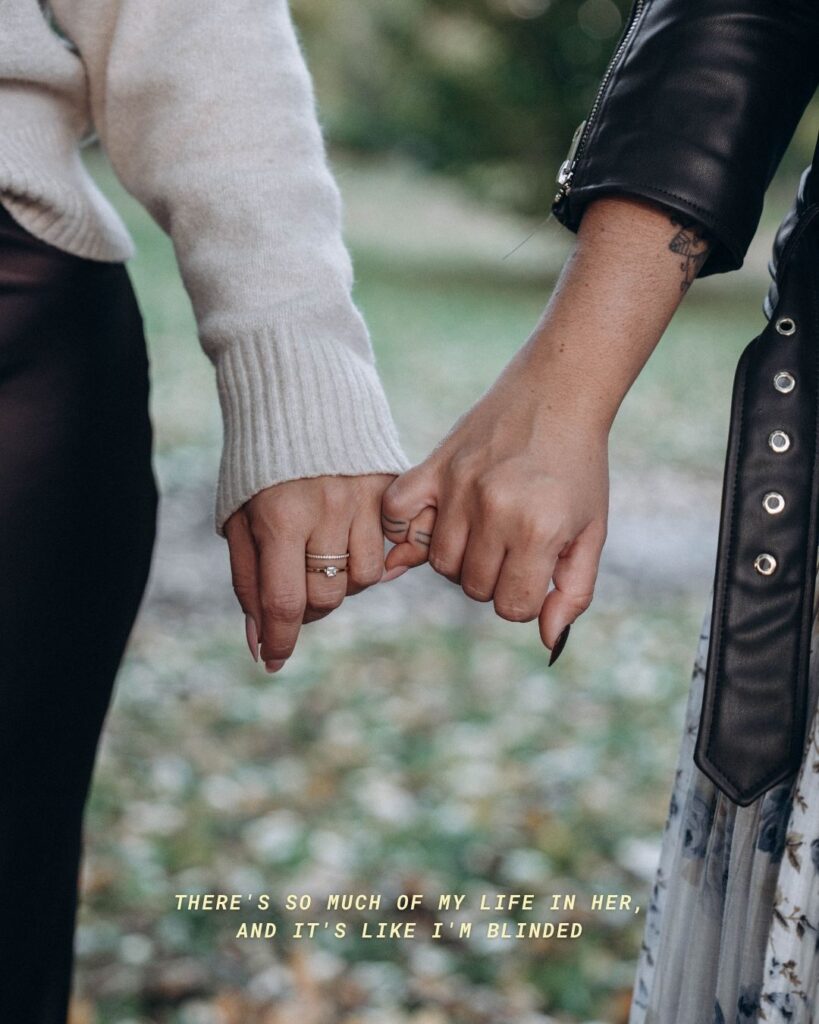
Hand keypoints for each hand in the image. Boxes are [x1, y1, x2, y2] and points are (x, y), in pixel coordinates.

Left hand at [224, 474, 405, 671]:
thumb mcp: (238, 517)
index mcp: (280, 516)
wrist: (299, 392)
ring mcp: (364, 498)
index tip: (273, 661)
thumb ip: (248, 579)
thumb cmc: (258, 463)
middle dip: (308, 608)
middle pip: (328, 596)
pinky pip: (391, 549)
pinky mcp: (391, 488)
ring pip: (364, 579)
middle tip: (295, 591)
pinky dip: (371, 558)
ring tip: (323, 559)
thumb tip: (260, 642)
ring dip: (342, 583)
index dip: (279, 640)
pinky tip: (350, 543)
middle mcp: (327, 509)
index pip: (284, 601)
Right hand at [381, 343, 608, 652]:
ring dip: (460, 559)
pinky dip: (406, 528)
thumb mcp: (591, 533)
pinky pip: (396, 516)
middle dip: (494, 579)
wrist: (558, 395)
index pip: (511, 607)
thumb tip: (549, 643)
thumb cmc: (579, 469)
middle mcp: (495, 511)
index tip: (535, 571)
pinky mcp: (433, 466)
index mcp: (539, 531)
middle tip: (512, 548)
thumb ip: (573, 592)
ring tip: (482, 532)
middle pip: (473, 588)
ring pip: (439, 563)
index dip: (525, 598)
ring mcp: (458, 488)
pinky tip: (432, 523)